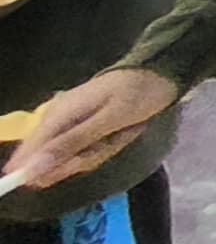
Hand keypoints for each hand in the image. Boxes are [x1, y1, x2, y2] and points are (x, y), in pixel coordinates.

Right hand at [4, 68, 176, 193]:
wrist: (159, 74)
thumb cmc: (137, 93)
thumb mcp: (108, 120)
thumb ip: (71, 143)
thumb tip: (32, 169)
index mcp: (57, 115)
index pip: (28, 154)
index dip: (40, 170)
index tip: (68, 168)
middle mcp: (57, 121)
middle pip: (53, 162)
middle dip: (83, 159)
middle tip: (110, 143)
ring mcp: (71, 126)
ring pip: (73, 159)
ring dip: (98, 153)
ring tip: (120, 134)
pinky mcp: (84, 130)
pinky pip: (85, 152)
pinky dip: (103, 149)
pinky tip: (119, 136)